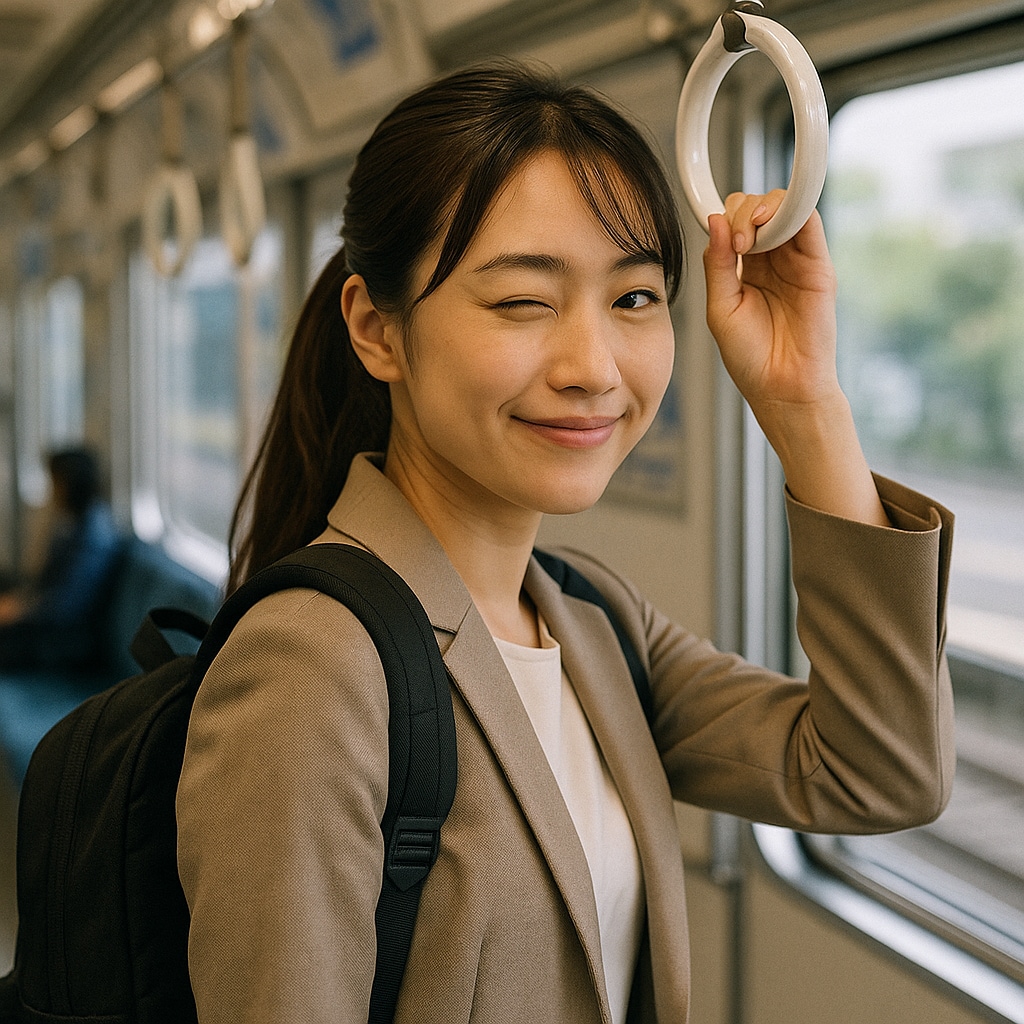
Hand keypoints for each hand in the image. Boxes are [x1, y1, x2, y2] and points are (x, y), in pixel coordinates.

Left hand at [704, 190, 839, 424]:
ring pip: (784, 207)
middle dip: (744, 213)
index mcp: (744, 268)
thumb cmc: (750, 356)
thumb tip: (716, 220)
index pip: (735, 221)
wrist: (781, 385)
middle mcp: (771, 259)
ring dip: (764, 208)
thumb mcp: (720, 307)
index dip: (727, 218)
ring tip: (752, 235)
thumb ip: (718, 264)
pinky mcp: (818, 264)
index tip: (721, 238)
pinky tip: (771, 224)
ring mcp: (796, 259)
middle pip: (758, 208)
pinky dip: (791, 209)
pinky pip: (810, 220)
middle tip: (739, 244)